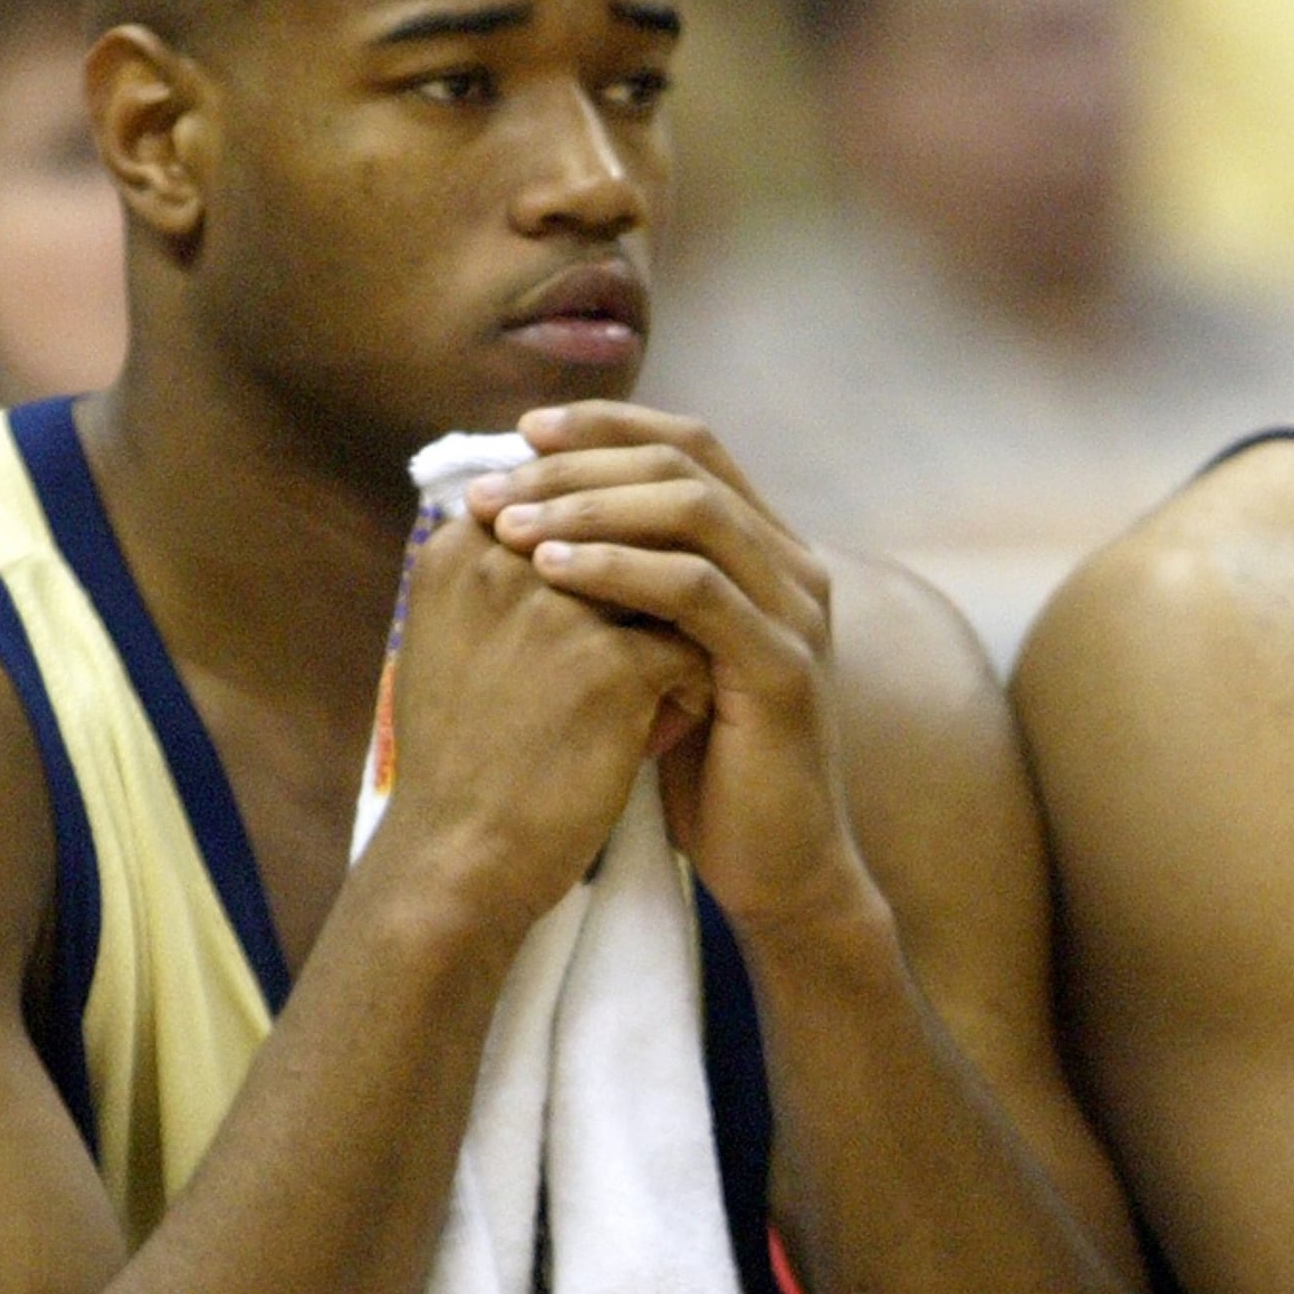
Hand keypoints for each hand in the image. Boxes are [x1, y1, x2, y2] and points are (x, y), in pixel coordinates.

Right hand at [354, 505, 704, 933]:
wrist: (458, 858)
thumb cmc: (462, 757)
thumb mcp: (451, 638)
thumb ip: (500, 570)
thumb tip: (570, 520)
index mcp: (461, 545)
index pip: (569, 500)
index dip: (611, 551)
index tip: (611, 614)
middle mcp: (504, 559)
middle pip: (627, 530)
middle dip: (657, 582)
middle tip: (664, 641)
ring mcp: (557, 607)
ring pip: (670, 580)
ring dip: (685, 627)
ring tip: (676, 680)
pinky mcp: (608, 664)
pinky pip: (692, 648)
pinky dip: (696, 687)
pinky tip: (682, 726)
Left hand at [468, 403, 877, 935]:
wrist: (774, 867)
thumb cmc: (704, 766)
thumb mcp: (657, 657)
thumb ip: (627, 589)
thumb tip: (525, 524)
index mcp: (765, 553)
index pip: (689, 446)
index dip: (606, 426)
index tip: (522, 432)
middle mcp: (792, 567)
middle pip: (688, 463)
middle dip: (583, 461)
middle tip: (498, 481)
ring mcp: (796, 614)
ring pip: (694, 512)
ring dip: (591, 506)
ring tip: (509, 523)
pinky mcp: (782, 668)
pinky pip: (697, 591)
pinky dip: (620, 569)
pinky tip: (553, 572)